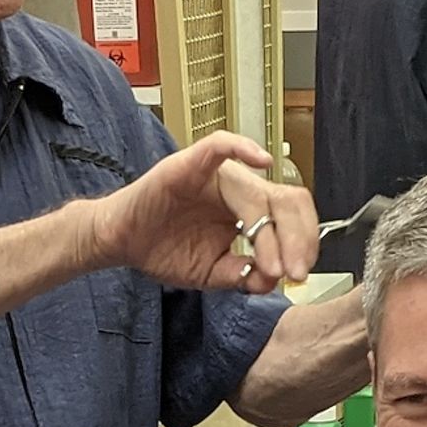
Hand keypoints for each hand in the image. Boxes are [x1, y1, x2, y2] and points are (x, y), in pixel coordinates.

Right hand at [86, 131, 318, 293]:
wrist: (123, 242)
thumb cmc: (163, 248)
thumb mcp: (211, 274)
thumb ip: (241, 276)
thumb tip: (270, 281)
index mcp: (248, 211)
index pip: (291, 217)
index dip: (303, 244)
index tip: (300, 274)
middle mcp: (239, 189)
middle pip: (286, 201)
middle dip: (297, 239)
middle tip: (294, 271)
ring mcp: (216, 175)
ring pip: (259, 192)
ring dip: (271, 230)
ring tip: (268, 263)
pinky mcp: (190, 164)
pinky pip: (220, 145)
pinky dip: (242, 148)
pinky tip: (261, 160)